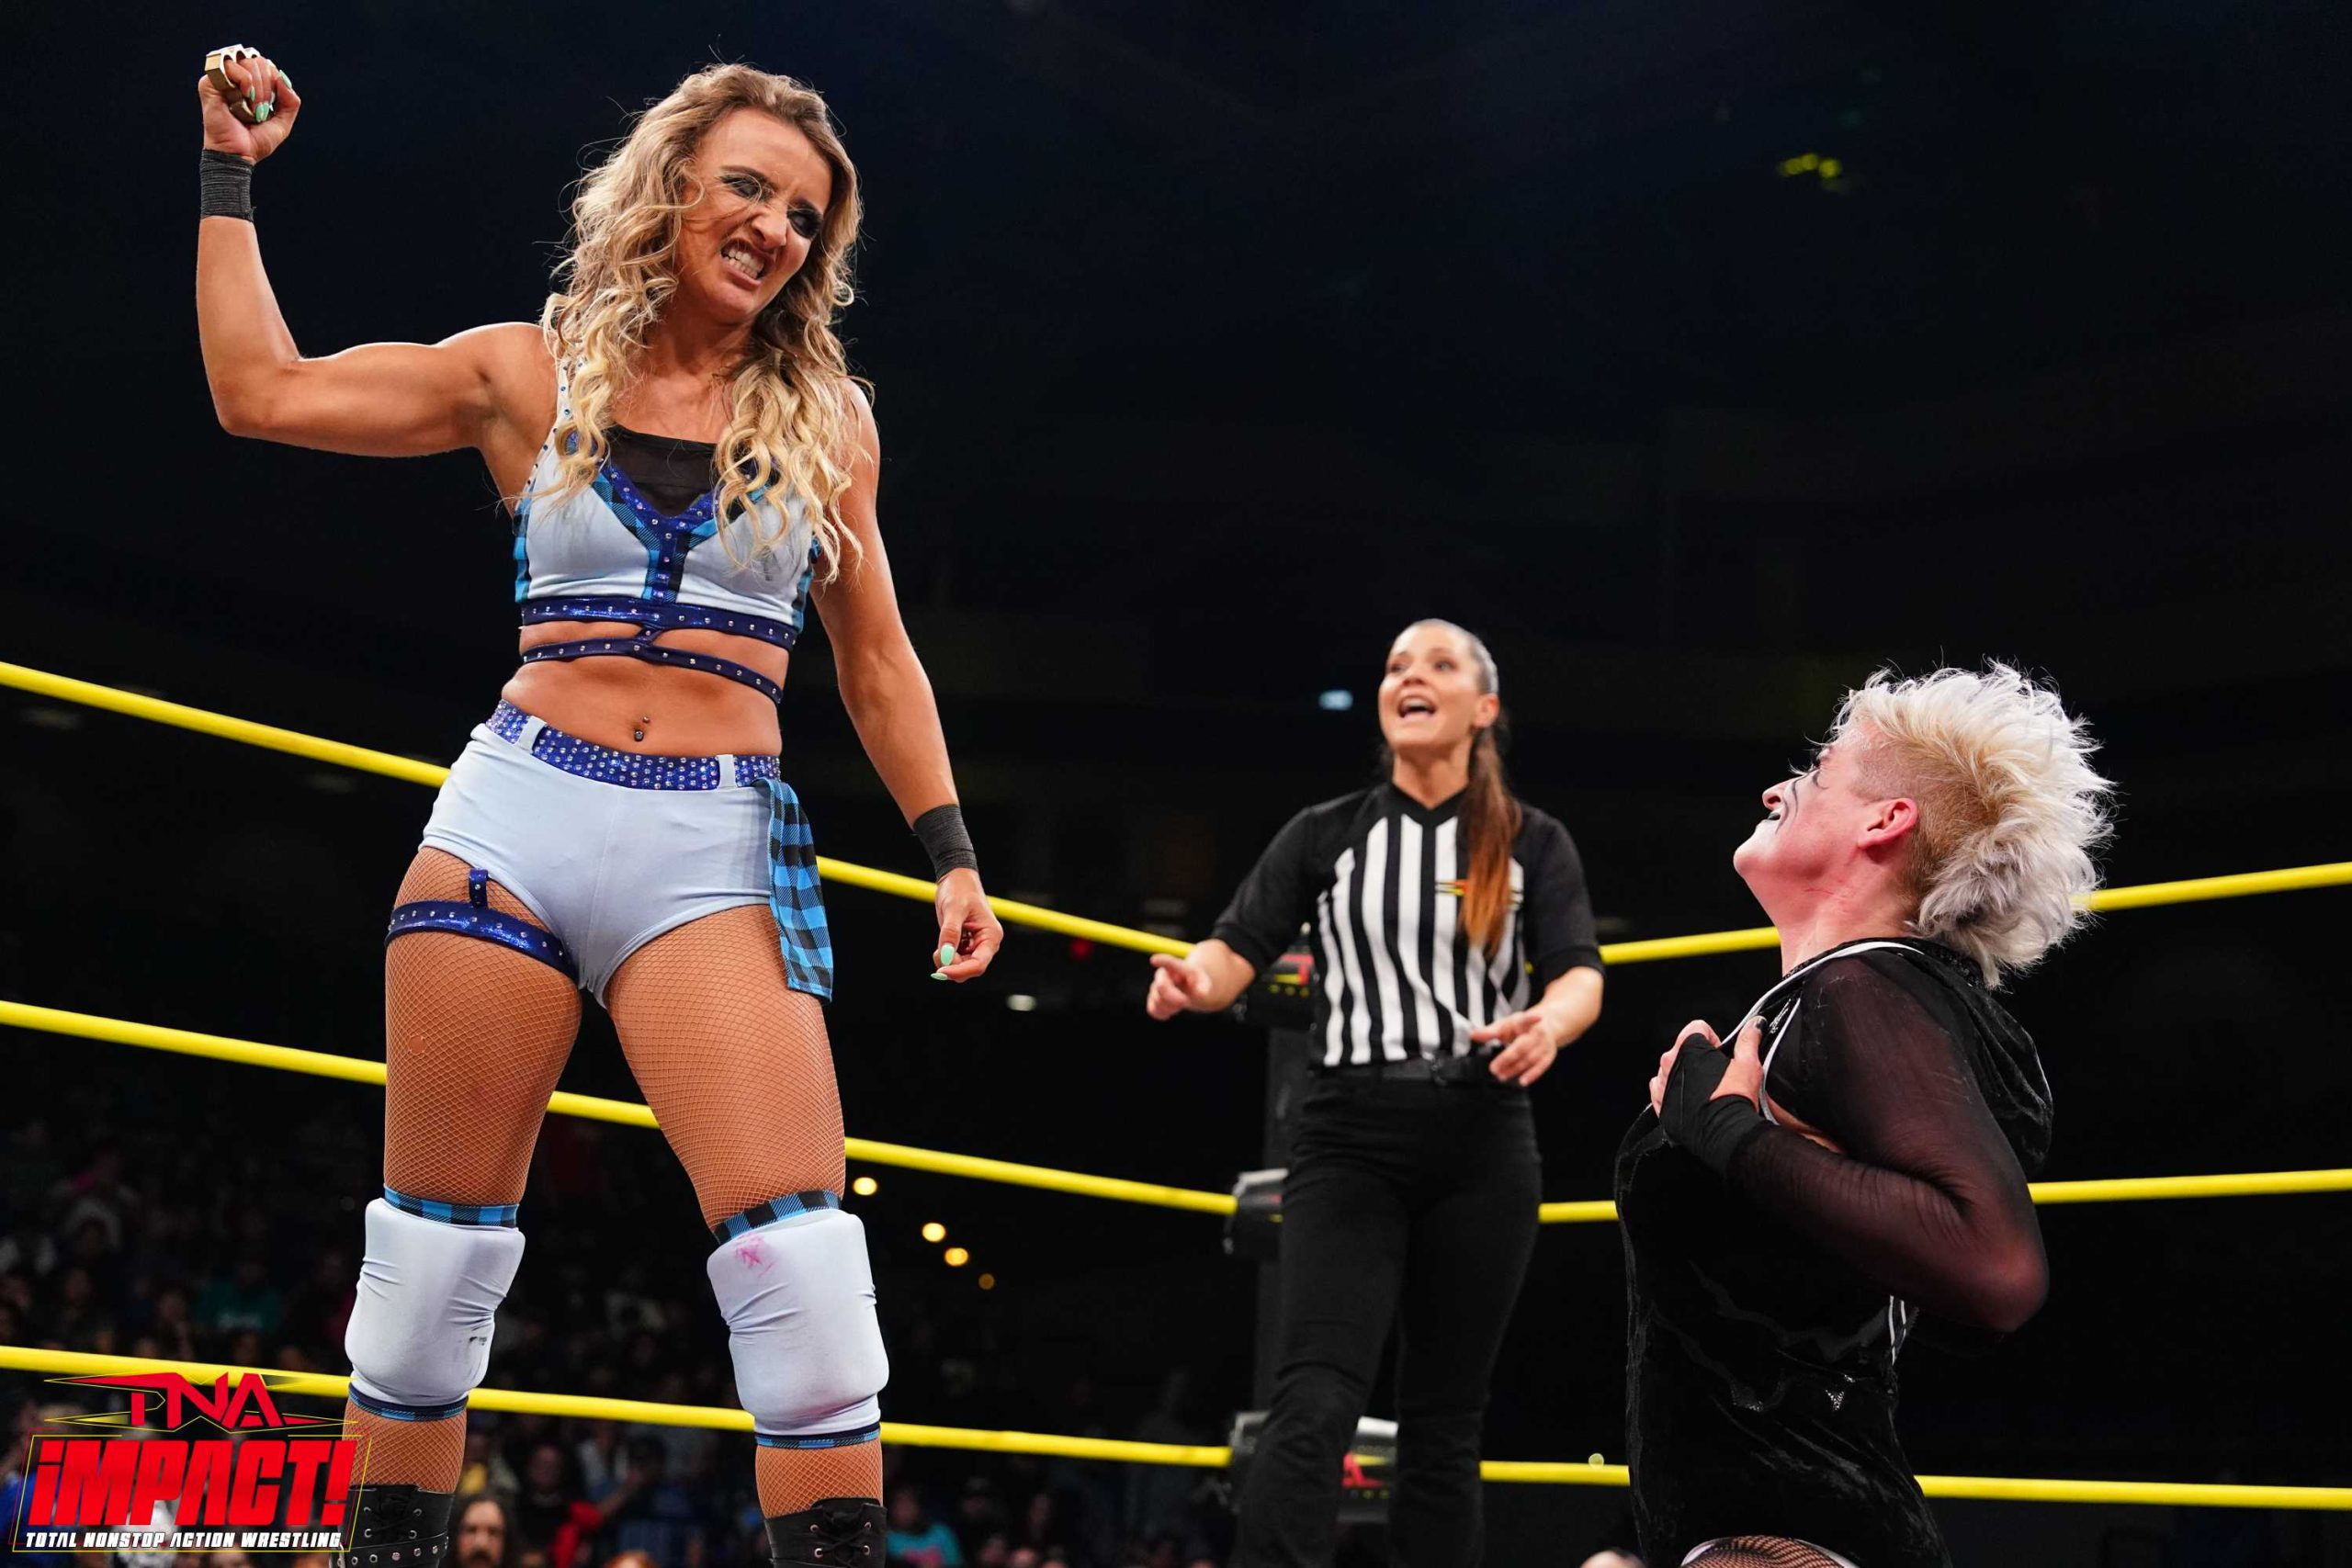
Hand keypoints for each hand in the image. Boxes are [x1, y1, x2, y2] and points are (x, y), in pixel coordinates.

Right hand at [198, 47, 300, 162]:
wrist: (238, 153)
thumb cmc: (256, 140)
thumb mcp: (283, 122)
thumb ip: (291, 101)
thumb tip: (282, 78)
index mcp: (250, 84)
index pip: (267, 65)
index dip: (275, 82)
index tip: (271, 104)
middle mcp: (235, 78)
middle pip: (260, 61)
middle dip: (268, 87)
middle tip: (260, 108)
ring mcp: (222, 79)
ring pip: (248, 62)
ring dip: (258, 87)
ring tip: (252, 106)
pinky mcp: (209, 82)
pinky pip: (232, 67)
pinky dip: (245, 81)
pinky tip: (244, 96)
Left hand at [930, 868, 1002, 981]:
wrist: (956, 878)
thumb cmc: (960, 889)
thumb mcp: (954, 909)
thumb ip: (950, 933)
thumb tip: (946, 955)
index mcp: (991, 936)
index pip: (979, 964)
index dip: (960, 971)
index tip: (941, 972)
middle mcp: (985, 943)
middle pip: (970, 969)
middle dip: (952, 966)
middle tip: (937, 952)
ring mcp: (975, 945)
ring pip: (961, 966)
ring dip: (947, 961)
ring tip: (939, 946)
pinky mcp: (964, 944)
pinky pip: (955, 959)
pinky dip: (945, 956)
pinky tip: (941, 945)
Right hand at [1144, 953, 1212, 1019]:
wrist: (1187, 986)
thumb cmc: (1195, 981)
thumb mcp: (1203, 981)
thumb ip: (1203, 986)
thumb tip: (1201, 994)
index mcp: (1175, 967)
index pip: (1168, 963)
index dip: (1162, 961)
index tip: (1154, 960)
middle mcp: (1162, 975)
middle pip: (1161, 987)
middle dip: (1173, 997)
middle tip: (1186, 1001)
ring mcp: (1155, 987)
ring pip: (1158, 1001)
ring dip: (1172, 1007)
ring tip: (1181, 1002)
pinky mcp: (1152, 999)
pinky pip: (1153, 1010)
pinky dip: (1164, 1014)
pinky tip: (1172, 1010)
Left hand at [1470, 1008, 1563, 1085]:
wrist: (1547, 1025)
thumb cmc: (1521, 1026)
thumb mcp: (1505, 1024)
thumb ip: (1489, 1031)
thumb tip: (1472, 1034)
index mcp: (1524, 1022)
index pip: (1526, 1019)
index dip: (1531, 1018)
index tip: (1537, 1017)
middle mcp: (1537, 1032)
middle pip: (1522, 1046)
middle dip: (1507, 1058)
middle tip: (1493, 1068)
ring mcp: (1545, 1044)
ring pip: (1530, 1058)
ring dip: (1515, 1069)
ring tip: (1501, 1075)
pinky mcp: (1549, 1054)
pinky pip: (1541, 1066)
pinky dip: (1532, 1075)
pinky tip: (1522, 1081)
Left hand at [1657, 1017, 1770, 1173]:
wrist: (1726, 1132)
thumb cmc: (1735, 1099)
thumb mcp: (1748, 1063)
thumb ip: (1748, 1040)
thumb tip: (1754, 1025)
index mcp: (1689, 1047)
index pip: (1698, 1028)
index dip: (1714, 1040)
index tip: (1722, 1054)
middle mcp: (1669, 1062)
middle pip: (1684, 1049)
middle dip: (1700, 1058)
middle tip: (1718, 1075)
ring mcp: (1662, 1084)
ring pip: (1672, 1069)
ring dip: (1687, 1075)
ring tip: (1707, 1090)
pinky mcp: (1660, 1104)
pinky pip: (1661, 1089)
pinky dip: (1674, 1092)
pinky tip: (1693, 1100)